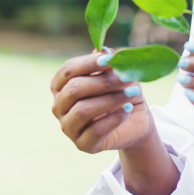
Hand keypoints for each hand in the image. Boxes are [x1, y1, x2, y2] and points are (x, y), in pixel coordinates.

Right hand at [49, 51, 179, 194]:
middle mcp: (59, 106)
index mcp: (61, 86)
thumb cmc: (120, 91)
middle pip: (74, 89)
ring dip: (110, 99)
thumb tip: (103, 49)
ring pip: (83, 110)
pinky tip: (127, 109)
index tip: (110, 58)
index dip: (88, 62)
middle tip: (126, 77)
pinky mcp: (83, 145)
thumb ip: (107, 63)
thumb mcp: (117, 73)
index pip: (68, 70)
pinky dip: (114, 118)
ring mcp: (68, 127)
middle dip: (102, 81)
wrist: (134, 121)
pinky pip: (96, 130)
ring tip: (131, 93)